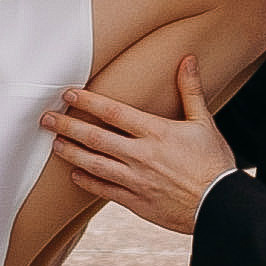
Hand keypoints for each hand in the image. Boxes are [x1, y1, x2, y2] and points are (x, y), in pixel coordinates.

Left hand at [41, 55, 236, 237]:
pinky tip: (74, 175)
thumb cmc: (214, 163)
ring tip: (55, 143)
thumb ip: (191, 90)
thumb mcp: (204, 123)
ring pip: (94, 165)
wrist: (220, 206)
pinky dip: (87, 182)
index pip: (113, 112)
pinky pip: (104, 191)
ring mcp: (136, 180)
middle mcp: (141, 156)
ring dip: (71, 153)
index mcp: (156, 133)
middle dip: (67, 126)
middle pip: (95, 138)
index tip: (68, 93)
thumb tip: (187, 59)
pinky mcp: (136, 202)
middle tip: (45, 118)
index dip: (87, 101)